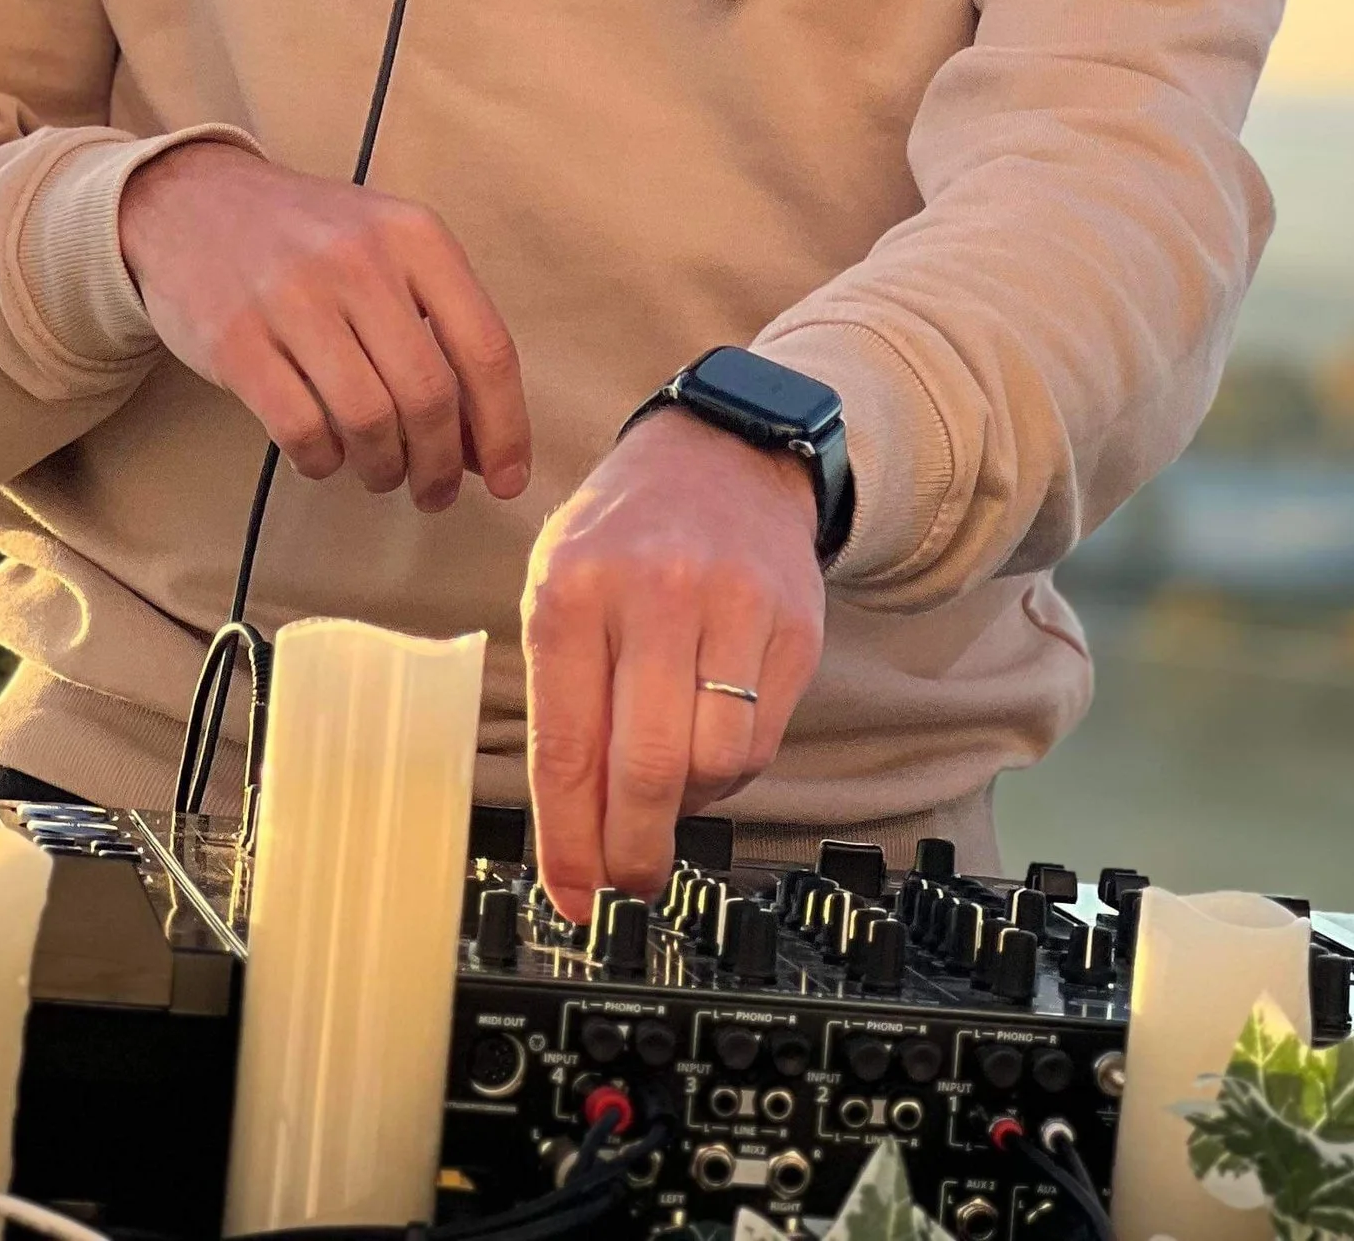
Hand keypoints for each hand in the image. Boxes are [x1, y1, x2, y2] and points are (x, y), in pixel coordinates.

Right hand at [118, 147, 530, 511]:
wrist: (192, 201)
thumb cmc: (310, 239)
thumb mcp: (388, 252)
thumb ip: (439, 332)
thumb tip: (483, 446)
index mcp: (416, 236)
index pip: (485, 347)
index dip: (505, 429)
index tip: (508, 481)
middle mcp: (360, 260)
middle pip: (429, 395)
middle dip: (441, 465)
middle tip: (434, 493)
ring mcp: (293, 298)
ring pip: (369, 419)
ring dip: (383, 469)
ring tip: (379, 473)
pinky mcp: (236, 340)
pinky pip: (301, 429)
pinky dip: (323, 460)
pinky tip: (324, 454)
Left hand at [522, 406, 824, 918]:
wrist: (723, 454)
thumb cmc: (624, 536)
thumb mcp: (559, 591)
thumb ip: (562, 708)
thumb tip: (574, 840)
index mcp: (573, 589)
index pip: (568, 748)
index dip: (570, 843)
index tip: (574, 900)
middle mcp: (655, 592)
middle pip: (650, 769)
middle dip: (634, 851)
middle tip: (627, 880)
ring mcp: (734, 606)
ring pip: (716, 764)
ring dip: (688, 804)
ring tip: (669, 781)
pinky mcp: (793, 625)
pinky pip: (763, 741)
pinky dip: (730, 770)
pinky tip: (709, 737)